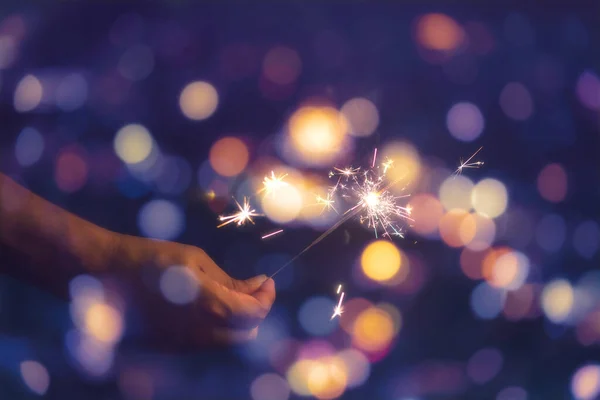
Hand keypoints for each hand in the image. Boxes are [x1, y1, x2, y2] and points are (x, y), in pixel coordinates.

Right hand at [110, 234, 275, 348]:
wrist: (106, 274)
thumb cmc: (153, 258)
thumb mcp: (195, 260)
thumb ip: (228, 280)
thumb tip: (255, 286)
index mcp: (209, 305)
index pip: (255, 313)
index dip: (266, 298)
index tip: (266, 282)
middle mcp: (200, 332)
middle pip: (246, 333)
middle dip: (254, 312)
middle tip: (249, 289)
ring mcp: (184, 343)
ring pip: (227, 341)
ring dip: (236, 321)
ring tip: (227, 295)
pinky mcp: (170, 347)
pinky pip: (205, 343)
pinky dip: (216, 327)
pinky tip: (206, 306)